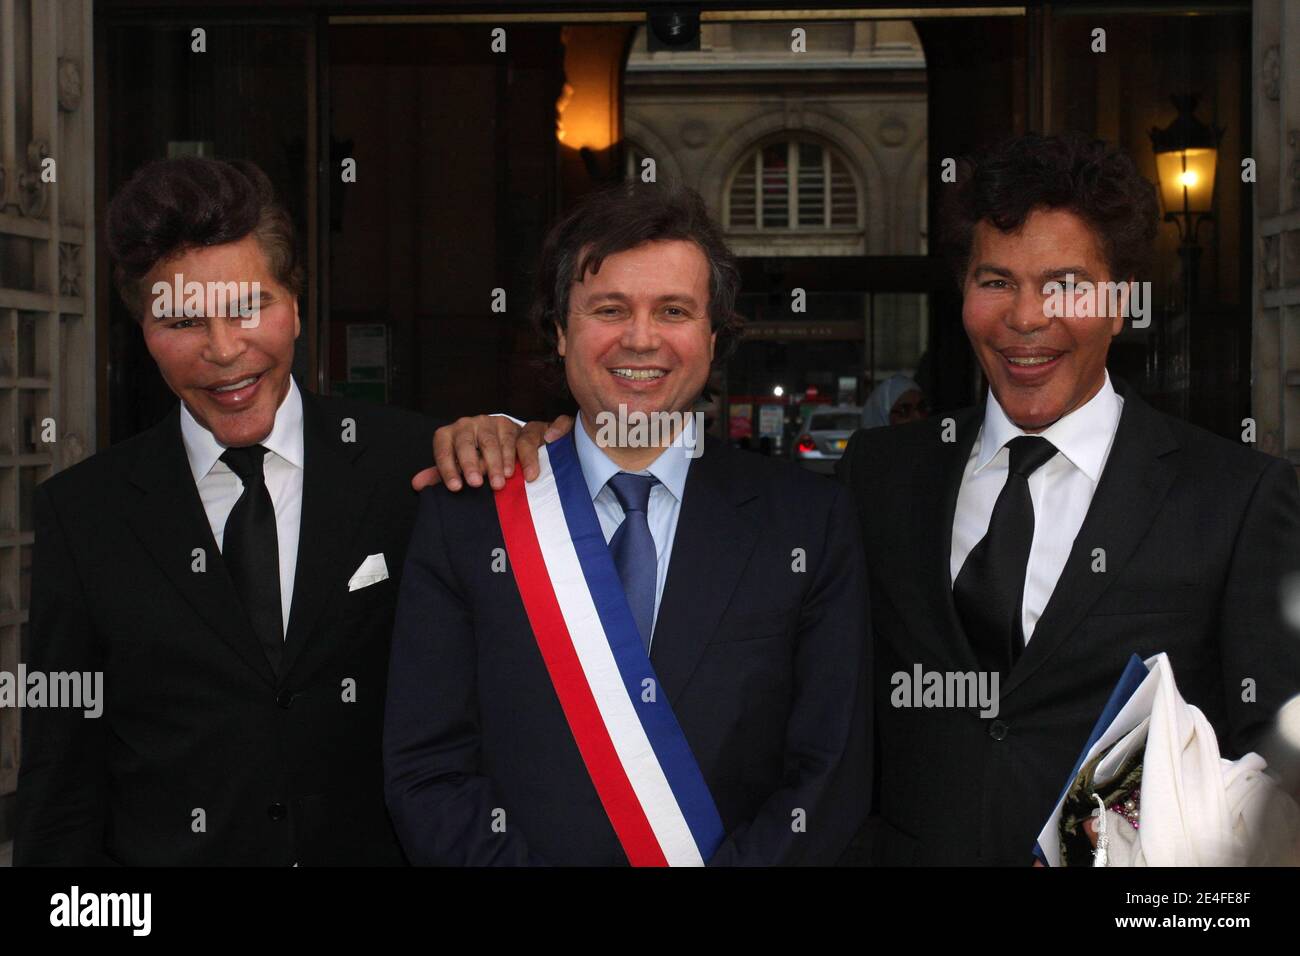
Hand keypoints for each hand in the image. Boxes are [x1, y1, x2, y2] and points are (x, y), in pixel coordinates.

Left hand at [410, 414, 573, 491]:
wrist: (508, 443)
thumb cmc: (478, 459)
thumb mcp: (458, 466)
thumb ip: (441, 474)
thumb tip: (417, 484)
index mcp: (452, 432)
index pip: (443, 447)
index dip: (447, 467)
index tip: (455, 487)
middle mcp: (472, 423)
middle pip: (468, 441)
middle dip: (472, 464)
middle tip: (477, 484)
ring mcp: (496, 422)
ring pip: (495, 441)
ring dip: (499, 463)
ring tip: (501, 482)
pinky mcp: (520, 426)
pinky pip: (523, 440)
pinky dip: (527, 459)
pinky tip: (529, 475)